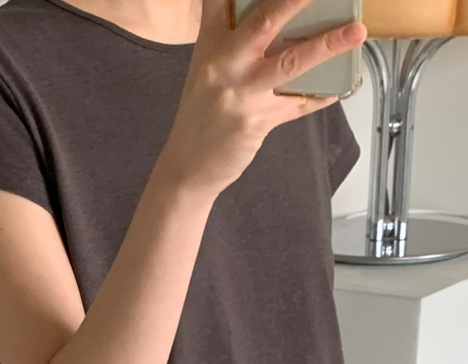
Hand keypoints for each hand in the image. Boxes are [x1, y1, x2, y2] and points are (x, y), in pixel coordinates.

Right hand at [162, 0, 367, 196]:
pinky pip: (299, 104)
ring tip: (357, 32)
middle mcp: (224, 63)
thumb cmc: (201, 114)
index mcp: (210, 44)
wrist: (186, 166)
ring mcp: (242, 93)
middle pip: (264, 20)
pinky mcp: (258, 121)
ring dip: (328, 45)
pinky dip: (321, 95)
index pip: (220, 1)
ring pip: (291, 63)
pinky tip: (338, 86)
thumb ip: (231, 40)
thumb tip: (272, 19)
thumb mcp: (207, 69)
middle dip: (297, 0)